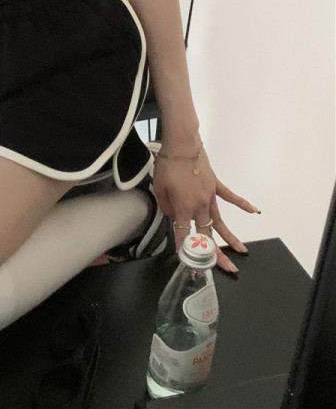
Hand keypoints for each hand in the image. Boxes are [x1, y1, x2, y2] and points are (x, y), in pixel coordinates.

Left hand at [152, 143, 259, 273]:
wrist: (181, 145)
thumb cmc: (167, 166)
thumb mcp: (159, 189)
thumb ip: (166, 207)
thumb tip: (174, 217)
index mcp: (183, 208)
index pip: (183, 235)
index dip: (184, 250)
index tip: (188, 264)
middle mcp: (200, 206)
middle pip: (207, 234)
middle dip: (215, 254)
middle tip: (225, 268)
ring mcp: (210, 196)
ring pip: (220, 221)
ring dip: (230, 237)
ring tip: (241, 252)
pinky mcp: (216, 185)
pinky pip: (231, 197)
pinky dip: (242, 204)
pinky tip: (254, 211)